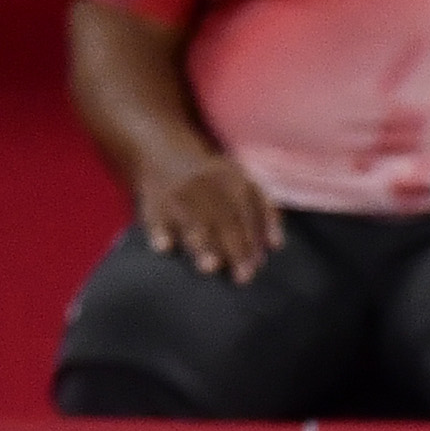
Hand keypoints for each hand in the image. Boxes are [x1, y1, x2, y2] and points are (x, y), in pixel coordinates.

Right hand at [137, 150, 282, 281]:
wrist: (164, 152)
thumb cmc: (212, 180)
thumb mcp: (241, 181)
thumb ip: (263, 211)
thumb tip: (276, 246)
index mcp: (231, 178)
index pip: (246, 210)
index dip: (252, 237)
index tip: (257, 265)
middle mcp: (205, 184)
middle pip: (224, 219)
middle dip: (234, 248)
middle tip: (243, 277)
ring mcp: (178, 193)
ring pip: (193, 221)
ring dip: (202, 244)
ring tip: (210, 267)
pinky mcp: (153, 203)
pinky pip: (156, 218)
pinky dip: (160, 232)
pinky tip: (165, 247)